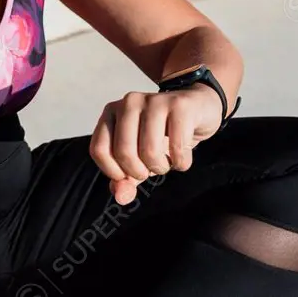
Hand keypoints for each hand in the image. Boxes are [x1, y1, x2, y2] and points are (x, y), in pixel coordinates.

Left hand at [89, 85, 222, 204]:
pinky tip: (184, 154)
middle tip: (152, 168)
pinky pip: (177, 147)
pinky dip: (182, 161)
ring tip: (168, 160)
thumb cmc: (164, 135)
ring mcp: (154, 101)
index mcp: (111, 112)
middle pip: (124, 152)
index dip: (114, 172)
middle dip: (140, 171)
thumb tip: (121, 197)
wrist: (199, 108)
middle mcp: (129, 102)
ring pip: (149, 151)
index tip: (130, 174)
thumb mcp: (140, 158)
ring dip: (162, 167)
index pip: (98, 149)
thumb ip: (125, 179)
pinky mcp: (180, 105)